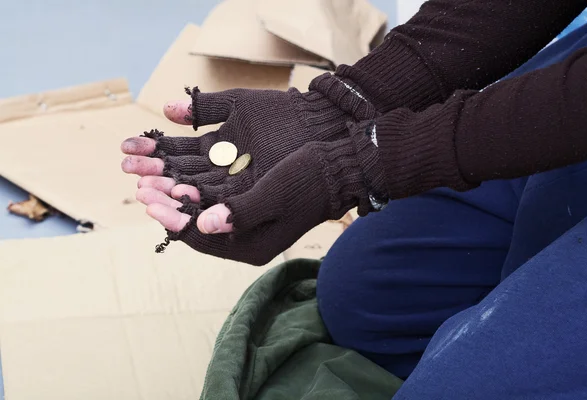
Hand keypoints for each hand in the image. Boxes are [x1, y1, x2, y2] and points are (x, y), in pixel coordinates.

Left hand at [121, 76, 380, 264]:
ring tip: (149, 178)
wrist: (336, 168)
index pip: (201, 238)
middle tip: (141, 188)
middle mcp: (244, 239)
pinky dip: (192, 187)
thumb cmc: (308, 181)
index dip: (173, 219)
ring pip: (199, 212)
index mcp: (251, 246)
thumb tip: (205, 224)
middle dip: (167, 206)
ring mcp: (244, 223)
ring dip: (174, 195)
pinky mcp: (246, 205)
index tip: (149, 200)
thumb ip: (241, 212)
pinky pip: (210, 200)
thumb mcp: (275, 195)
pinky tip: (176, 172)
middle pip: (195, 226)